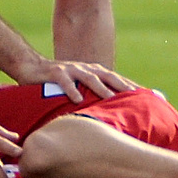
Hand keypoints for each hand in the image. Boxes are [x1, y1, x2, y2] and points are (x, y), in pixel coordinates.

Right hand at [15, 55, 136, 103]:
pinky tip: (76, 100)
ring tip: (110, 98)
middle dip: (122, 85)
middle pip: (107, 76)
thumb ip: (90, 94)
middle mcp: (84, 69)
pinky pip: (64, 82)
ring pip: (89, 78)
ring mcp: (70, 70)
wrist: (30, 66)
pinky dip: (71, 90)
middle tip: (135, 96)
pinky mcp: (54, 73)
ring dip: (100, 88)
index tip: (147, 95)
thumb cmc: (56, 81)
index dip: (130, 86)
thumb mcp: (76, 87)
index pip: (115, 79)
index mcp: (92, 73)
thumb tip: (106, 110)